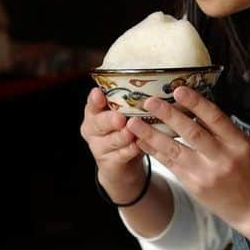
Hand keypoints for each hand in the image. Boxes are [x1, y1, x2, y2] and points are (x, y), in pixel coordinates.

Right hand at [80, 86, 147, 201]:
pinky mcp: (109, 163)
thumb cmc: (128, 132)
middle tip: (120, 118)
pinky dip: (130, 150)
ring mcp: (99, 147)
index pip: (92, 104)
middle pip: (98, 123)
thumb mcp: (127, 115)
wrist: (124, 165)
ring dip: (121, 136)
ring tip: (131, 132)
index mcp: (96, 113)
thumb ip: (132, 103)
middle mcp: (93, 129)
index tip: (99, 93)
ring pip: (110, 140)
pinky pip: (120, 156)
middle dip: (109, 119)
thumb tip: (157, 84)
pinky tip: (137, 146)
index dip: (94, 100)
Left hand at [126, 86, 249, 231]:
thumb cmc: (245, 171)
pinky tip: (142, 141)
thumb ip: (220, 128)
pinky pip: (170, 164)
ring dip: (152, 134)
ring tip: (134, 123)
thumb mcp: (241, 146)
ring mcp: (206, 173)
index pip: (215, 118)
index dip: (196, 103)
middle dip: (168, 115)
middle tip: (150, 101)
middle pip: (192, 132)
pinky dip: (154, 151)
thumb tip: (194, 104)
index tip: (179, 90)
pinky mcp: (193, 185)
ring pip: (175, 149)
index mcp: (237, 143)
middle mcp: (222, 158)